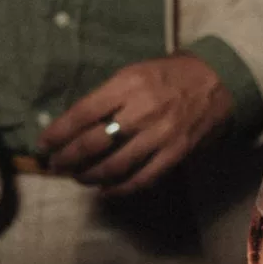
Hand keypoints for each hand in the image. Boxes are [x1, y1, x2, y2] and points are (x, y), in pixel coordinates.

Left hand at [40, 54, 234, 194]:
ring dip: (90, 176)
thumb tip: (75, 123)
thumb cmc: (169, 75)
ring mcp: (160, 135)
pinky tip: (105, 191)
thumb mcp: (134, 72)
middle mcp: (142, 110)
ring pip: (115, 165)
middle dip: (68, 158)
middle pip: (94, 142)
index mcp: (128, 84)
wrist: (218, 81)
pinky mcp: (176, 154)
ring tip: (78, 178)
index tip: (44, 144)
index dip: (59, 133)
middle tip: (55, 166)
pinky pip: (142, 179)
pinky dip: (120, 189)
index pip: (83, 113)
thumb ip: (108, 96)